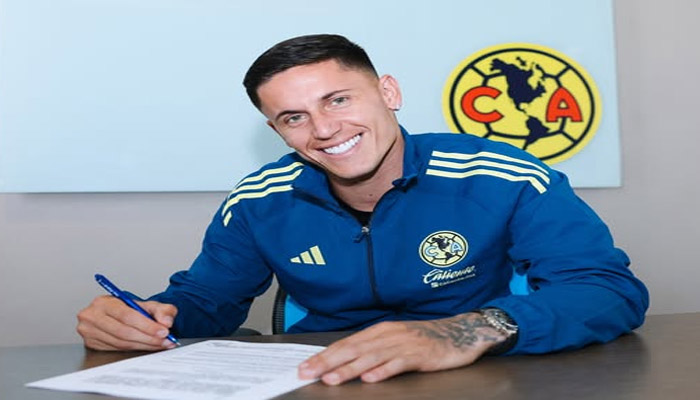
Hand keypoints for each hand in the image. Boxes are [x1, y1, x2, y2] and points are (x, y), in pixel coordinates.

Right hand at [77, 295, 177, 350]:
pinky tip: (148, 346)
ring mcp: (89, 332)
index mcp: (103, 302)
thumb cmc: (129, 310)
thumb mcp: (147, 305)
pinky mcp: (92, 344)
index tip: (163, 331)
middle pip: (123, 331)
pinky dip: (136, 349)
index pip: (126, 316)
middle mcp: (92, 316)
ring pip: (121, 343)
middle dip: (148, 337)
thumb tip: (166, 321)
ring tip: (160, 344)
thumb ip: (162, 310)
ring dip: (144, 345)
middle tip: (165, 340)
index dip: (146, 325)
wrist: (116, 315)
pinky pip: (117, 349)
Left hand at [298, 312, 506, 384]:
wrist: (460, 332)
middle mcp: (389, 335)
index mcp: (380, 331)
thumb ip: (372, 349)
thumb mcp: (395, 340)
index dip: (324, 355)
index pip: (346, 343)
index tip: (305, 366)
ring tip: (333, 378)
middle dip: (328, 361)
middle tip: (308, 372)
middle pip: (353, 349)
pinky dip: (384, 370)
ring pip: (371, 357)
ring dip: (350, 368)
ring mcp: (404, 344)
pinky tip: (371, 378)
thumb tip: (344, 362)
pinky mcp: (420, 354)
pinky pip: (399, 363)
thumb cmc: (426, 339)